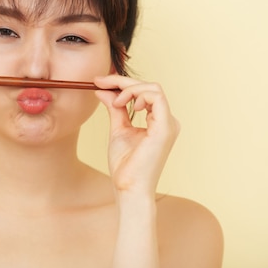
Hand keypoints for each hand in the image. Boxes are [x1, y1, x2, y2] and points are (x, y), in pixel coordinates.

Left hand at [94, 75, 179, 196]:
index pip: (144, 91)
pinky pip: (156, 97)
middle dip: (122, 81)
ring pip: (153, 88)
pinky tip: (123, 103)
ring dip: (129, 88)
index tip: (99, 81)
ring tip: (114, 101)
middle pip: (148, 86)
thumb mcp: (118, 128)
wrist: (128, 186)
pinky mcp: (165, 127)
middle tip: (99, 81)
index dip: (121, 83)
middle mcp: (167, 120)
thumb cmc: (125, 164)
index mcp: (158, 120)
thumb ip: (115, 107)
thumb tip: (103, 90)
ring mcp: (168, 123)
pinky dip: (136, 94)